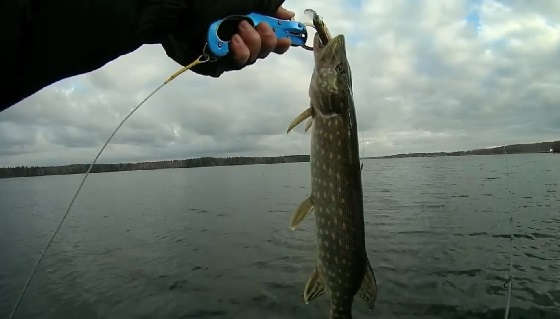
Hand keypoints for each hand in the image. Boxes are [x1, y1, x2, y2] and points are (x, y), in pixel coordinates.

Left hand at [162, 0, 293, 76]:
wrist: (178, 8)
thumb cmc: (207, 0)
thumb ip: (268, 6)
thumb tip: (287, 15)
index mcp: (244, 20)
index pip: (268, 35)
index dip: (280, 39)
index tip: (287, 38)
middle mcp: (235, 36)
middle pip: (263, 51)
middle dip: (267, 40)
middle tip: (260, 27)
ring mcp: (223, 50)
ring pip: (251, 59)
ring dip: (252, 45)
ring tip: (239, 31)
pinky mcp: (212, 62)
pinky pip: (234, 65)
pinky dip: (238, 54)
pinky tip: (233, 43)